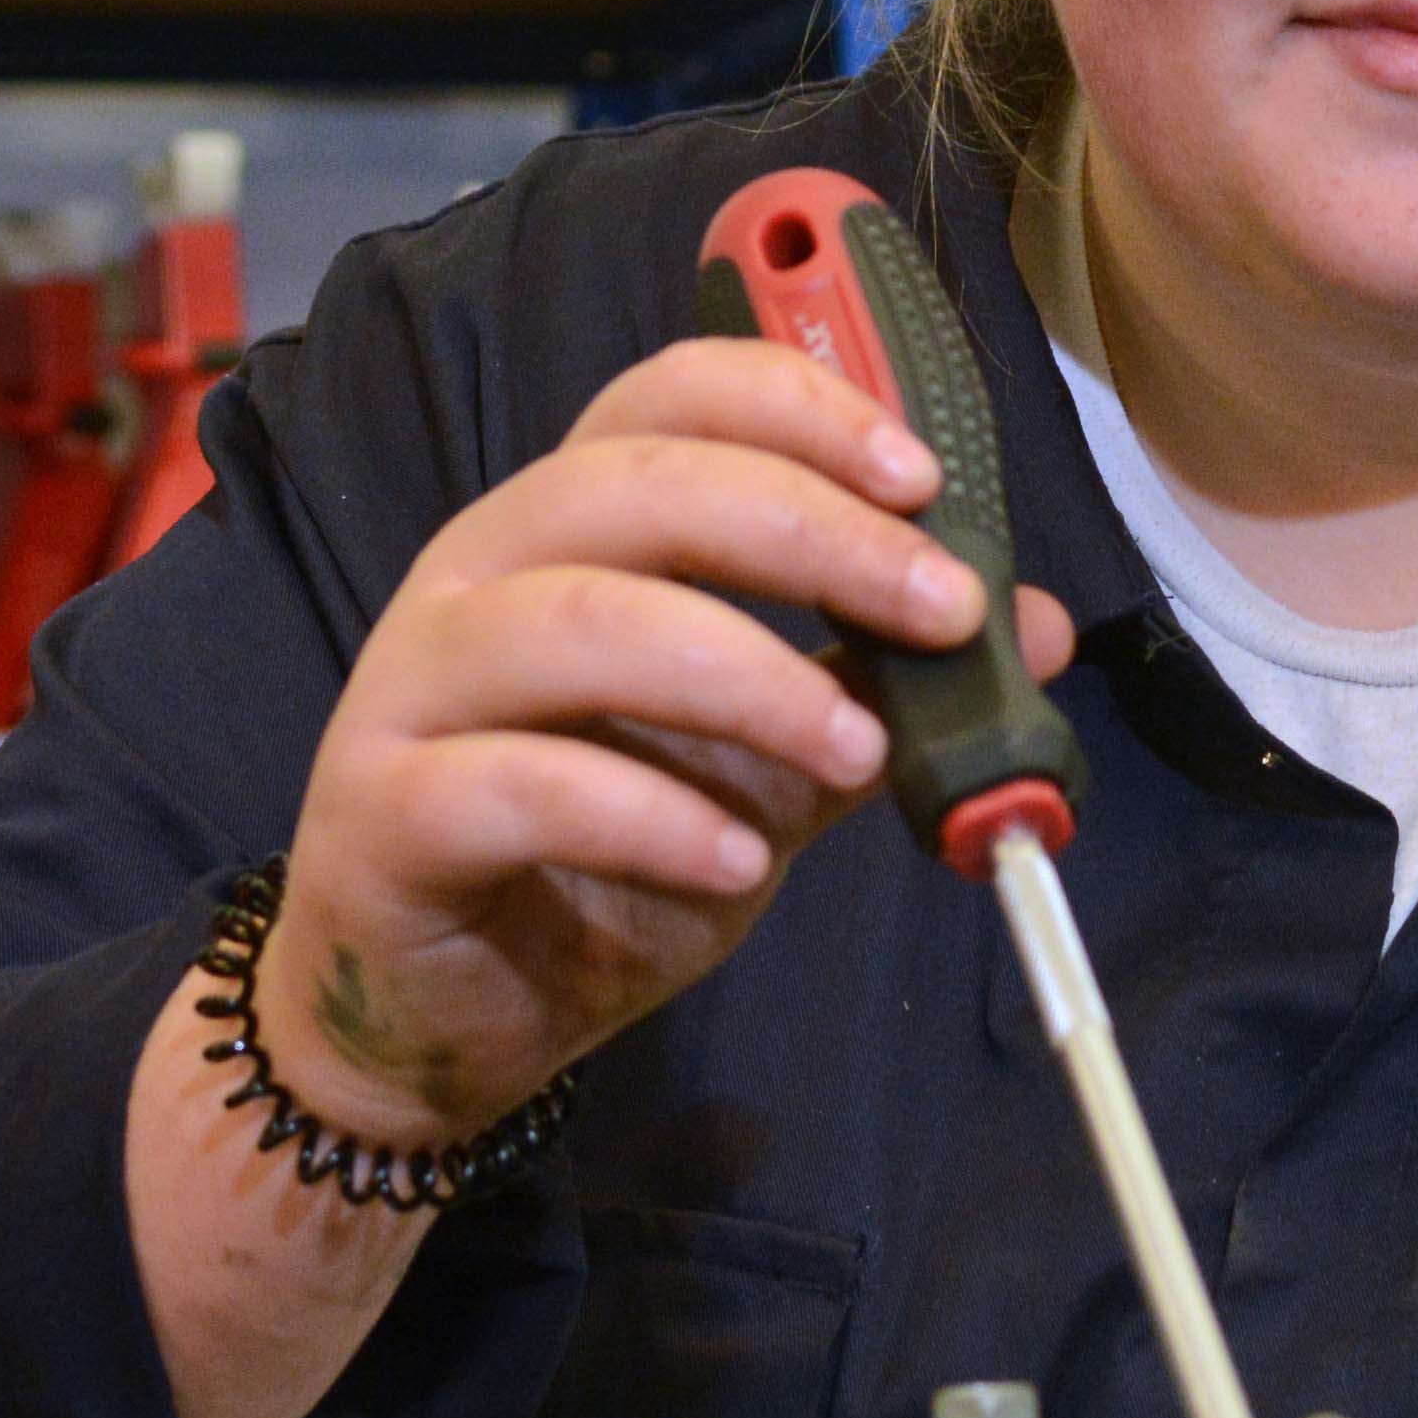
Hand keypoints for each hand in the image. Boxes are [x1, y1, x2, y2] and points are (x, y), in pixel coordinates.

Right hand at [259, 337, 1077, 1145]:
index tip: (925, 480)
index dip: (799, 413)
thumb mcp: (765, 766)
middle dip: (812, 532)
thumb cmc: (597, 861)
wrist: (450, 1018)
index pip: (669, 399)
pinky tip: (734, 856)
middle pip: (636, 487)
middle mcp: (480, 576)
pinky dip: (645, 813)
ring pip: (577, 620)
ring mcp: (417, 688)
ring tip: (857, 751)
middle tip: (941, 612)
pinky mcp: (387, 813)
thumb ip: (875, 687)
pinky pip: (517, 784)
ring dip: (747, 673)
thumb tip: (1030, 624)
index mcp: (570, 528)